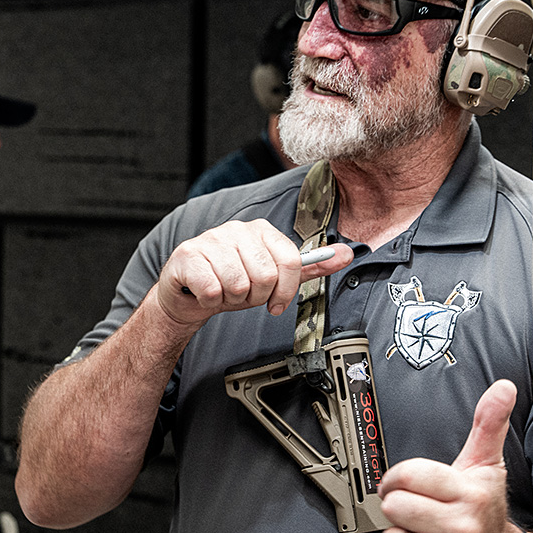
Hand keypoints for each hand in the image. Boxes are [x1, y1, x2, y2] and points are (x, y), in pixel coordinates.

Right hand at [153, 219, 352, 329]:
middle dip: (256, 297)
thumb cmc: (231, 282)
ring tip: (225, 293)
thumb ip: (308, 267)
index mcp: (260, 230)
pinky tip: (207, 293)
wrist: (187, 293)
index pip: (290, 260)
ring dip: (232, 300)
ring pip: (239, 284)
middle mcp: (236, 230)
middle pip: (266, 276)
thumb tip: (345, 254)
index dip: (285, 290)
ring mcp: (210, 240)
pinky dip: (211, 302)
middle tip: (243, 296)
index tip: (276, 302)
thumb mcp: (273, 277)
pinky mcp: (188, 256)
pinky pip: (213, 290)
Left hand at [360, 380, 528, 532]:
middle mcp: (463, 528)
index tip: (400, 482)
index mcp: (470, 494)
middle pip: (395, 506)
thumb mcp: (486, 465)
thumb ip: (488, 424)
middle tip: (413, 510)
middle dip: (397, 506)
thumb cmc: (485, 513)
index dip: (396, 477)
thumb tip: (502, 389)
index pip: (409, 475)